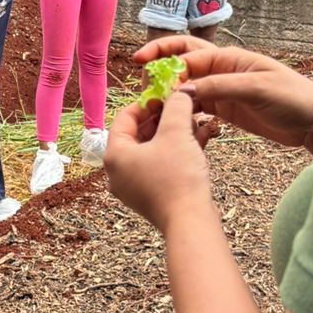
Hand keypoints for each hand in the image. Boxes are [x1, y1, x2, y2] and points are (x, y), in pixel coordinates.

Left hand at [104, 91, 216, 232]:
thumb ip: (176, 106)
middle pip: (138, 134)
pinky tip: (198, 140)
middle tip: (181, 106)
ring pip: (152, 150)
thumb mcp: (176, 133)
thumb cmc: (177, 176)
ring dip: (173, 133)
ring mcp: (133, 187)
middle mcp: (118, 172)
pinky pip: (160, 166)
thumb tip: (181, 91)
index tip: (166, 95)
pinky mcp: (150, 197)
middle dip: (162, 118)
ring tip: (193, 121)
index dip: (146, 102)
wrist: (190, 221)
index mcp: (114, 155)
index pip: (124, 118)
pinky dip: (176, 152)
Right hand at [134, 36, 312, 152]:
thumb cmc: (292, 98)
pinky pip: (197, 106)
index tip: (148, 77)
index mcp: (230, 58)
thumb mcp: (256, 89)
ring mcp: (223, 90)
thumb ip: (219, 87)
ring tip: (152, 106)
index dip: (166, 62)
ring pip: (187, 87)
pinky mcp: (226, 109)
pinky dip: (182, 111)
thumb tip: (182, 91)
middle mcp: (223, 70)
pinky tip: (172, 121)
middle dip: (161, 68)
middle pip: (184, 62)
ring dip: (169, 94)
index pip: (189, 55)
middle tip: (143, 84)